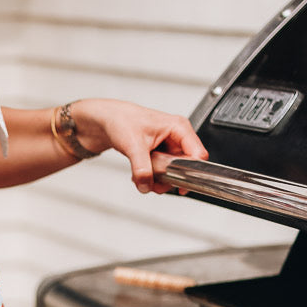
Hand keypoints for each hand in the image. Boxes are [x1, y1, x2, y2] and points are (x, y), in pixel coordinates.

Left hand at [74, 98, 207, 193]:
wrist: (108, 120)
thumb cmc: (122, 121)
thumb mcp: (133, 145)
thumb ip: (141, 168)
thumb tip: (146, 185)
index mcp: (178, 128)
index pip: (198, 154)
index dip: (192, 172)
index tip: (180, 185)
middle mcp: (177, 136)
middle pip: (186, 166)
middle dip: (170, 178)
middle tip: (154, 182)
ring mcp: (170, 146)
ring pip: (174, 172)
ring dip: (159, 180)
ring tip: (142, 176)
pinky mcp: (162, 154)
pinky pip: (164, 172)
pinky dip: (152, 177)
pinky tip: (140, 174)